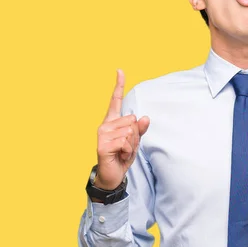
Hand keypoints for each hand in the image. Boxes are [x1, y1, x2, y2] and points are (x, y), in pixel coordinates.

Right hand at [95, 70, 149, 189]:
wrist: (112, 175)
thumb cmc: (122, 156)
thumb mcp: (134, 142)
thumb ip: (140, 130)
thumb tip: (145, 118)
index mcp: (112, 121)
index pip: (116, 100)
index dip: (118, 85)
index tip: (120, 70)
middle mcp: (105, 124)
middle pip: (131, 120)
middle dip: (135, 136)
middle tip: (126, 146)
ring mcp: (102, 134)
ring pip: (129, 132)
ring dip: (131, 145)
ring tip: (122, 152)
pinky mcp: (102, 144)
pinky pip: (125, 142)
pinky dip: (127, 151)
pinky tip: (120, 156)